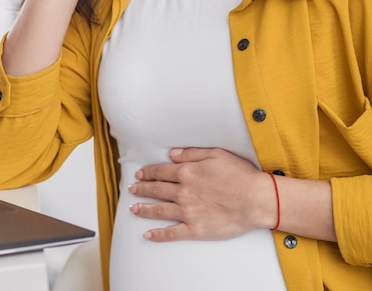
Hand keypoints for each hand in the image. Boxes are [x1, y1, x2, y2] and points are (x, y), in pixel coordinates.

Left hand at [128, 147, 275, 240]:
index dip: (148, 173)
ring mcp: (188, 211)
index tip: (139, 174)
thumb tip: (171, 154)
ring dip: (144, 209)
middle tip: (132, 189)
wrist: (256, 199)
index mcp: (187, 172)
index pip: (160, 172)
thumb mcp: (215, 154)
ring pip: (159, 210)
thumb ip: (190, 153)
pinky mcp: (195, 229)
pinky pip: (172, 232)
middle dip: (141, 189)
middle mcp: (183, 191)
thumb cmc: (240, 175)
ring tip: (133, 208)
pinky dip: (158, 234)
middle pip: (156, 189)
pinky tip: (147, 235)